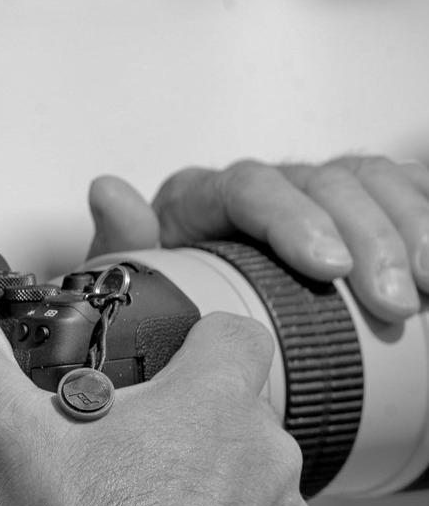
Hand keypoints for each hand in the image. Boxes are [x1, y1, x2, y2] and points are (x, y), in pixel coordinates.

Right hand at [0, 280, 311, 505]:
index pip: (235, 333)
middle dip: (192, 422)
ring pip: (254, 476)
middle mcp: (263, 449)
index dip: (200, 340)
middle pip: (238, 409)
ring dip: (217, 483)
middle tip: (131, 453)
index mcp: (208, 400)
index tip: (166, 361)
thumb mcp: (16, 436)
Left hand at [86, 157, 428, 322]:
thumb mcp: (139, 283)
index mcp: (204, 195)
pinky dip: (426, 219)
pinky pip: (402, 192)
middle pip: (325, 184)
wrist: (200, 322)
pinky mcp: (357, 208)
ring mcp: (316, 192)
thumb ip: (126, 245)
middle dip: (368, 241)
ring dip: (408, 230)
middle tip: (392, 303)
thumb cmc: (168, 303)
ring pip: (372, 183)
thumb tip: (107, 190)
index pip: (250, 187)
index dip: (294, 220)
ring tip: (426, 289)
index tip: (328, 267)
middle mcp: (264, 184)